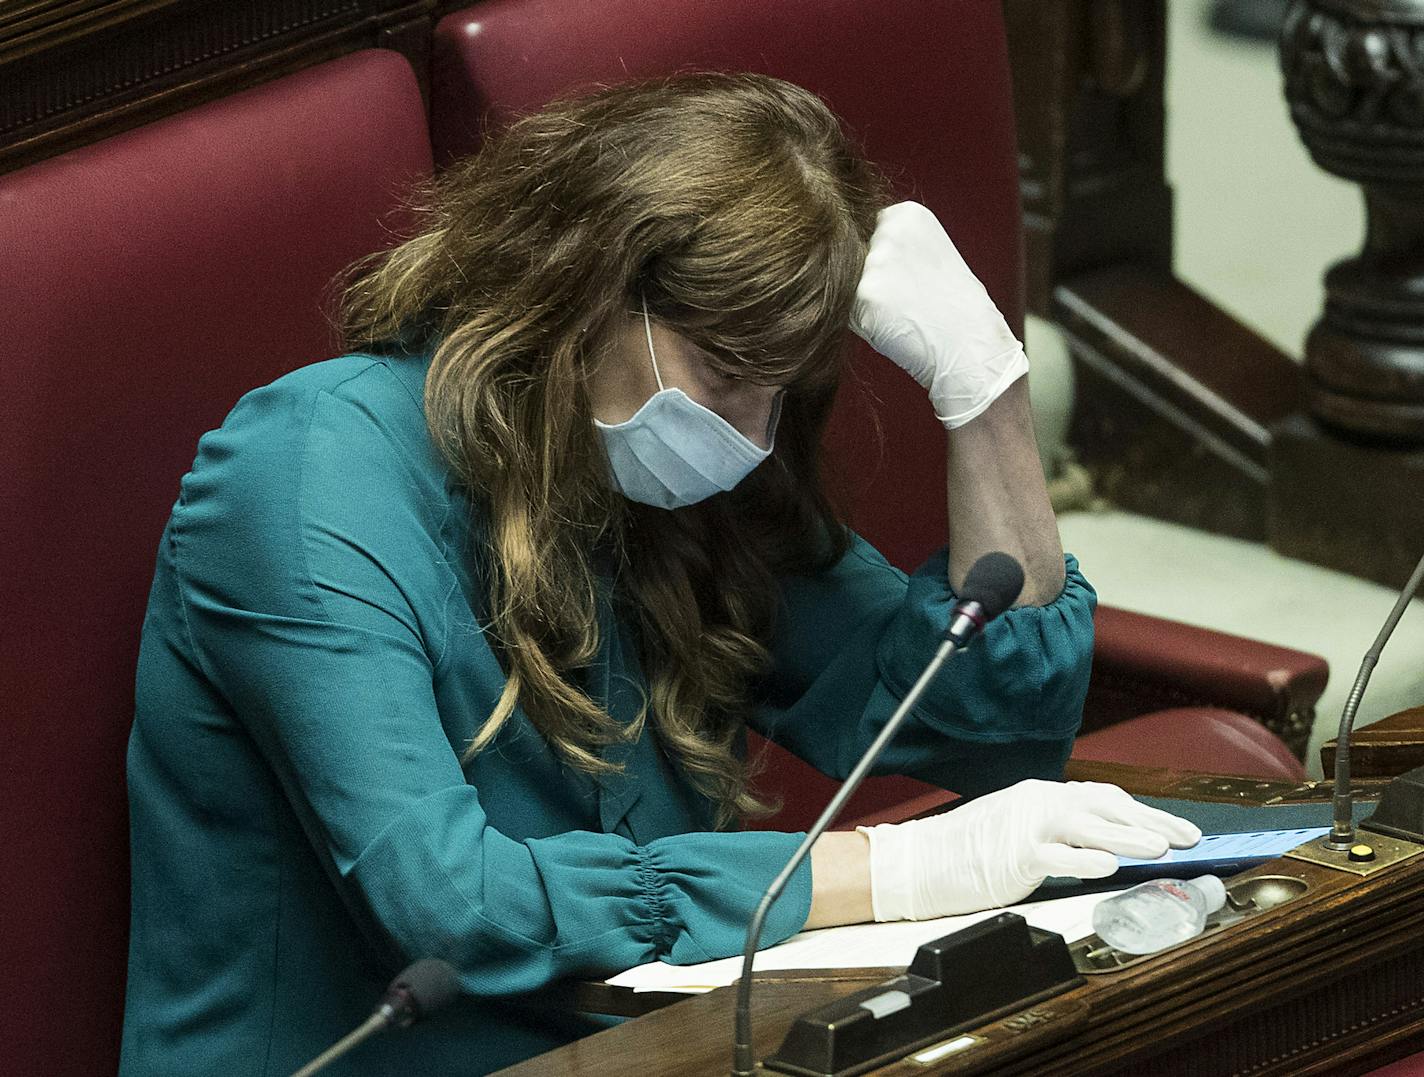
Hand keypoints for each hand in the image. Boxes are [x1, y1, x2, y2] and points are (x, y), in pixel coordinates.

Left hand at [850, 200, 1028, 428]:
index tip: (908, 277)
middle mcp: (889, 230)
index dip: (884, 262)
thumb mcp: (929, 254)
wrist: (969, 344)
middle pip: (854, 257)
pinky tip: (892, 325)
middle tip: (905, 299)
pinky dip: (862, 323)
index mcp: (907, 214)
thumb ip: (893, 245)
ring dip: (863, 301)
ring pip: (847, 284)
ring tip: (901, 313)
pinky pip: (845, 310)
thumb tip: (844, 250)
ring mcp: (875, 263)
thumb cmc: (952, 305)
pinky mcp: (863, 295)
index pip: (868, 233)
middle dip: (869, 279)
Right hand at [857, 779, 1201, 920]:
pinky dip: (1085, 860)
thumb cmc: (968, 851)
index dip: (1145, 812)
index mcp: (1041, 795)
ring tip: (1163, 849)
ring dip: (1131, 838)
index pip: (1105, 798)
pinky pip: (1056, 857)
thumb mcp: (1020, 829)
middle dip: (1152, 822)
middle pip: (1106, 808)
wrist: (917, 862)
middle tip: (1188, 837)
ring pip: (1089, 826)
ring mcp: (1025, 827)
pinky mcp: (1013, 855)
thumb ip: (1060, 831)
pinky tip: (1111, 867)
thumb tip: (1111, 845)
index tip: (1177, 827)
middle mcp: (1038, 803)